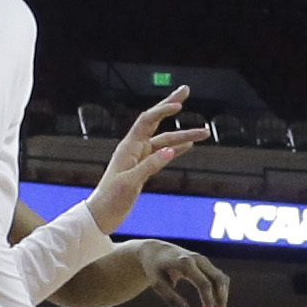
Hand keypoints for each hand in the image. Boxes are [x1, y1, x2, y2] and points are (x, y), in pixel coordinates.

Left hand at [82, 89, 209, 234]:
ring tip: (205, 132)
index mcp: (128, 147)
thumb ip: (150, 166)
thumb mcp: (130, 183)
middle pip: (157, 121)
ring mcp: (140, 158)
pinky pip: (164, 154)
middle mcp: (135, 148)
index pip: (147, 121)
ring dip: (184, 136)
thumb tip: (170, 151)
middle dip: (171, 105)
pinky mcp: (144, 169)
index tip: (180, 105)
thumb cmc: (110, 199)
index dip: (163, 110)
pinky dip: (177, 148)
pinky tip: (188, 145)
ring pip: (166, 141)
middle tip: (186, 90)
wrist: (101, 215)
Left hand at [128, 242, 232, 306]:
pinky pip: (219, 278)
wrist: (156, 251)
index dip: (209, 302)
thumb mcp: (157, 284)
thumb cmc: (155, 269)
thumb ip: (171, 299)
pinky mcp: (206, 264)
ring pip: (222, 279)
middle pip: (218, 280)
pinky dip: (221, 293)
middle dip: (222, 301)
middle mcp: (198, 259)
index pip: (204, 284)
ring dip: (223, 298)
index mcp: (185, 263)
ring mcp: (204, 260)